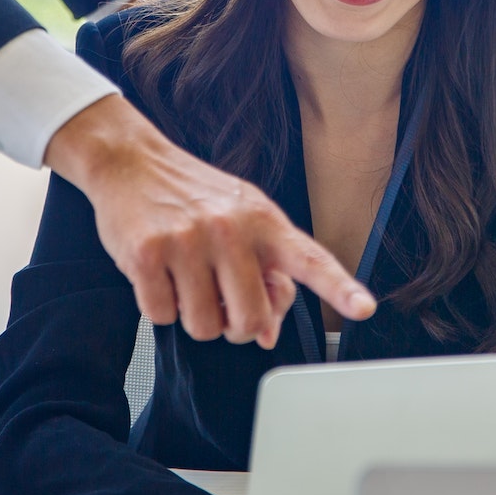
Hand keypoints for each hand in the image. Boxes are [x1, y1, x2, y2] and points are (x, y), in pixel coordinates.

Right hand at [44, 94, 374, 347]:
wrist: (131, 161)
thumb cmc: (191, 197)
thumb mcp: (241, 218)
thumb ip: (264, 272)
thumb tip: (267, 333)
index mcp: (263, 220)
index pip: (310, 259)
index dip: (339, 287)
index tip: (365, 308)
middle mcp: (230, 228)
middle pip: (250, 321)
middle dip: (234, 326)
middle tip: (219, 300)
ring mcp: (188, 241)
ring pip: (204, 326)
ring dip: (193, 316)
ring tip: (186, 279)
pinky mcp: (147, 254)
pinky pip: (162, 317)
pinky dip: (159, 306)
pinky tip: (158, 275)